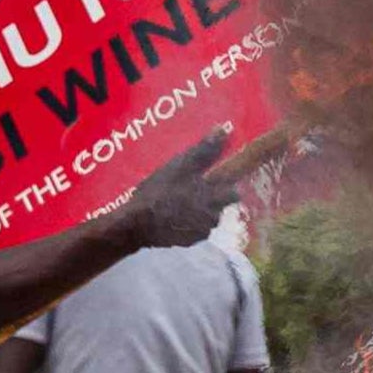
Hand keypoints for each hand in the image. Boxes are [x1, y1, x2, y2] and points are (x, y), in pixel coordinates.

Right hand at [109, 128, 247, 252]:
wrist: (138, 224)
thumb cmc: (160, 192)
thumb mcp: (181, 166)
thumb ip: (205, 150)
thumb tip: (225, 129)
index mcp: (214, 197)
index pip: (234, 193)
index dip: (226, 186)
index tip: (214, 181)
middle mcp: (212, 217)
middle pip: (221, 208)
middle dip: (212, 201)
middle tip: (194, 192)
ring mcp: (200, 232)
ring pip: (208, 220)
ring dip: (199, 213)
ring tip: (180, 205)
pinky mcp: (187, 243)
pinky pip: (194, 231)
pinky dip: (187, 225)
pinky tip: (173, 218)